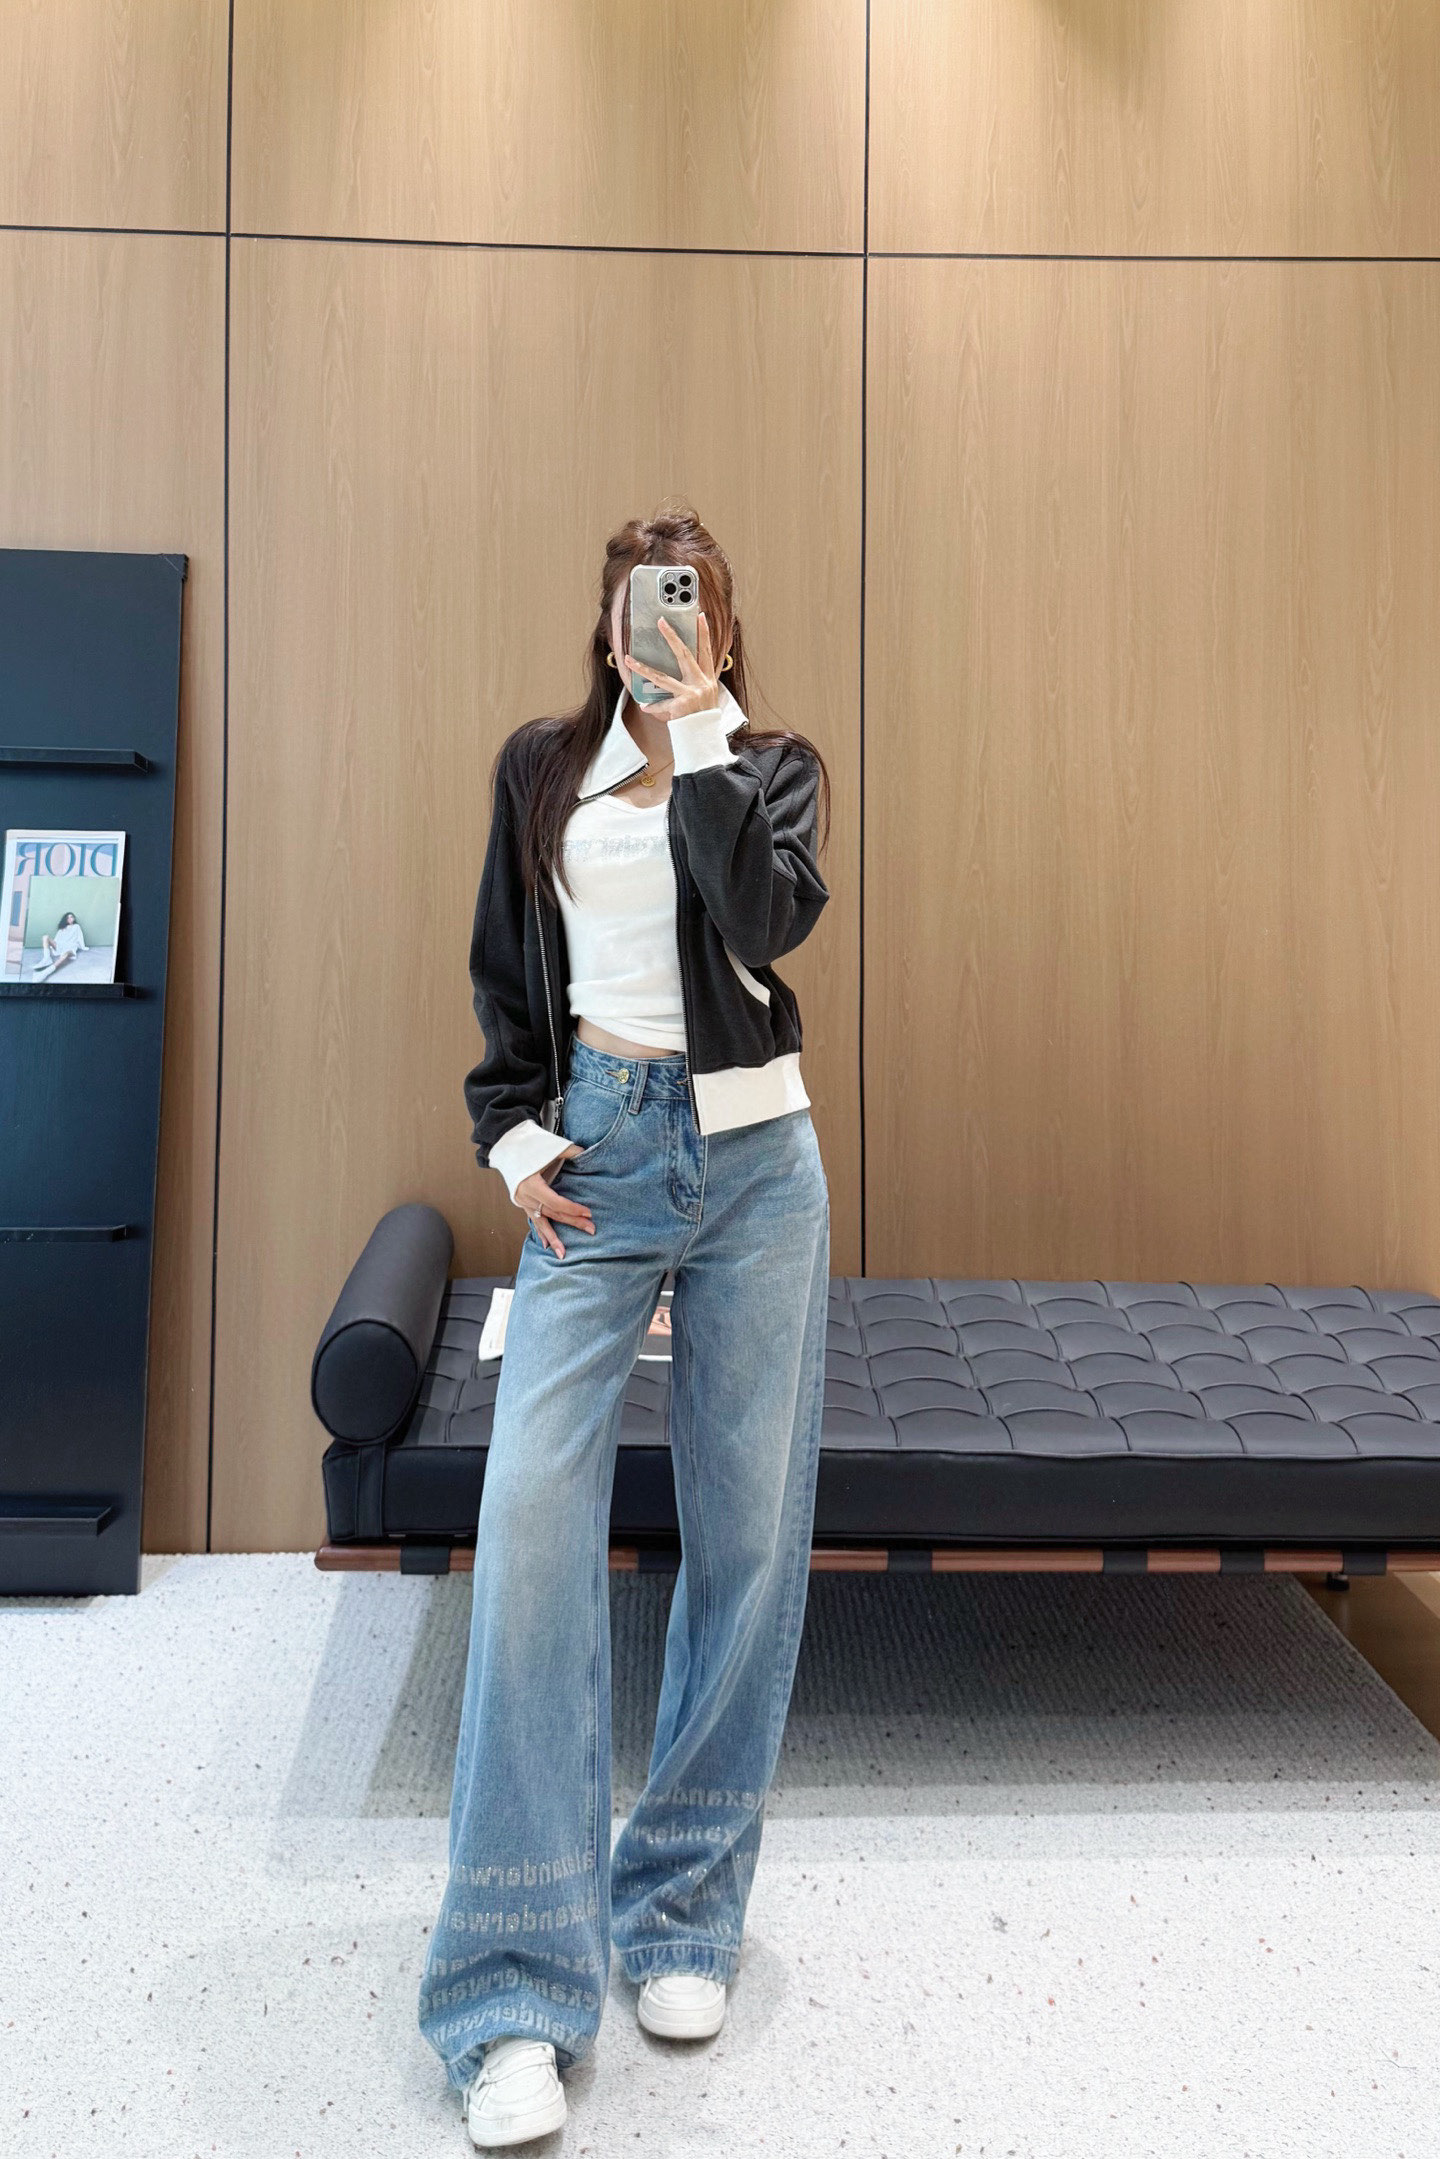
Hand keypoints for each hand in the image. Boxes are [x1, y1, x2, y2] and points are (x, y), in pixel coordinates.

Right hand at [514, 1148, 595, 1256]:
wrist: (506, 1146)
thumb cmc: (526, 1146)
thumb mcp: (548, 1147)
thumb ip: (568, 1151)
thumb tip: (586, 1153)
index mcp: (531, 1184)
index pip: (555, 1202)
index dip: (572, 1209)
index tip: (587, 1213)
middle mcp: (526, 1196)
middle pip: (553, 1214)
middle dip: (572, 1222)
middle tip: (590, 1229)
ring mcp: (523, 1201)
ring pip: (541, 1222)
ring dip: (554, 1238)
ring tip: (563, 1253)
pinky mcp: (522, 1202)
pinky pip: (533, 1220)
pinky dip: (541, 1232)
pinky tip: (546, 1246)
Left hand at [623, 608, 721, 723]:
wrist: (705, 736)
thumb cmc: (703, 715)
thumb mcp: (706, 695)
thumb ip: (696, 680)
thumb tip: (683, 664)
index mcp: (707, 679)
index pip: (706, 651)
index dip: (704, 633)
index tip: (700, 616)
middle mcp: (700, 683)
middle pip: (684, 655)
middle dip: (672, 637)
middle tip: (661, 622)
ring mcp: (690, 694)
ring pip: (661, 677)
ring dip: (643, 668)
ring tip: (629, 659)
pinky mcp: (680, 706)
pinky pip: (661, 704)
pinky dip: (653, 707)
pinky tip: (644, 706)